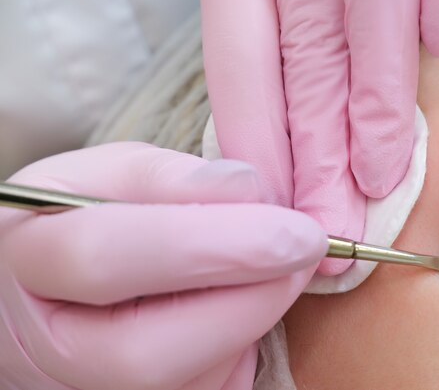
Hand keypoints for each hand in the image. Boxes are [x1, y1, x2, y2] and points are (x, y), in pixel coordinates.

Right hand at [0, 142, 326, 389]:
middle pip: (147, 352)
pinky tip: (232, 303)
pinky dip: (238, 345)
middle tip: (305, 249)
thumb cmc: (77, 222)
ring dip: (248, 318)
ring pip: (187, 382)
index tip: (299, 230)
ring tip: (261, 266)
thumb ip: (165, 177)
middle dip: (248, 298)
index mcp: (23, 260)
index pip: (105, 257)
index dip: (214, 244)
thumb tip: (249, 190)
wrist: (47, 292)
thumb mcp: (102, 176)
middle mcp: (44, 348)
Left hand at [199, 0, 438, 274]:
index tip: (277, 207)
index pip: (241, 66)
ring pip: (364, 32)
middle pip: (301, 67)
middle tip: (326, 229)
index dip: (262, 143)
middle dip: (315, 157)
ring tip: (379, 181)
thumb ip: (284, 25)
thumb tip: (320, 104)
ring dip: (376, 114)